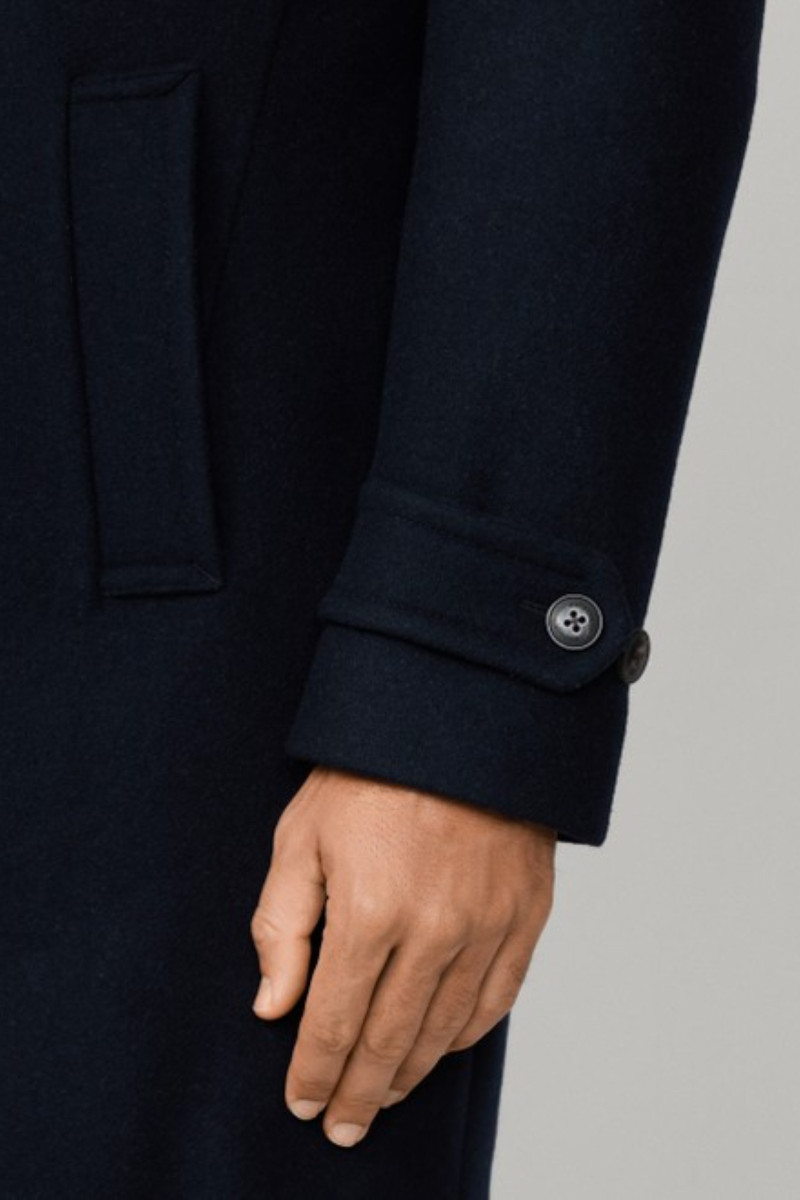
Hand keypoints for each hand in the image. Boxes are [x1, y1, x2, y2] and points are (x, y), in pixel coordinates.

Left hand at [250, 765, 555, 1147]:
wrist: (462, 717)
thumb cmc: (371, 770)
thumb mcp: (301, 834)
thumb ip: (282, 926)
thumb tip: (273, 1005)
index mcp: (369, 912)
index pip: (334, 1024)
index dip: (314, 1074)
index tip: (303, 1105)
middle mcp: (433, 932)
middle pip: (389, 1042)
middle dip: (359, 1094)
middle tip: (343, 1126)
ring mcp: (486, 927)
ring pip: (443, 1032)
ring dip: (408, 1074)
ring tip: (385, 1096)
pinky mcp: (525, 915)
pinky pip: (496, 1001)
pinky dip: (464, 1036)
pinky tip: (440, 1047)